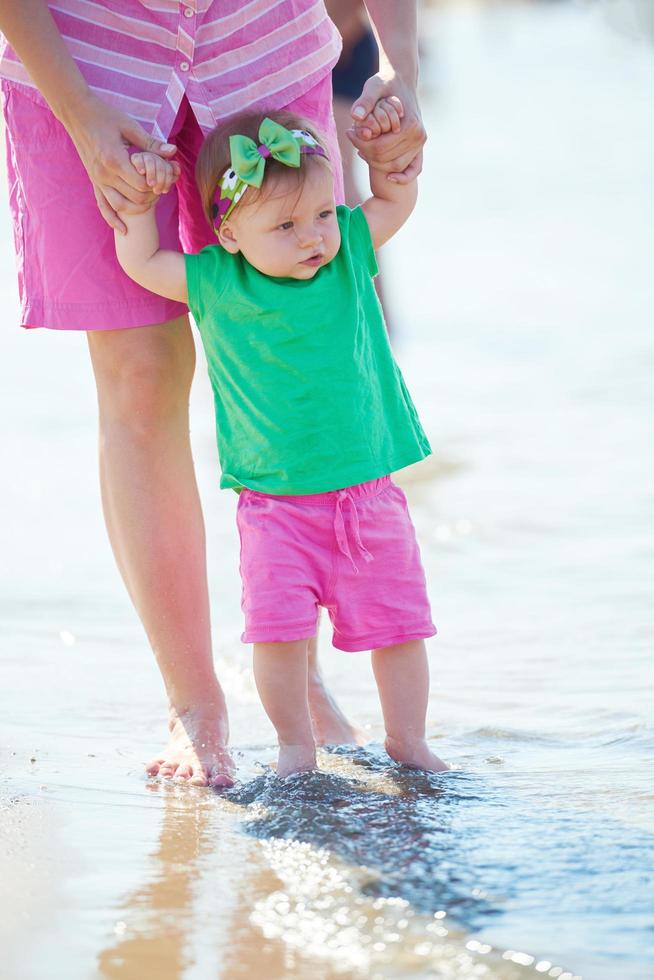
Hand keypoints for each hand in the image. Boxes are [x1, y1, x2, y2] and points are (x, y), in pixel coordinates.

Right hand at [63, 92, 178, 232]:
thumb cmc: (105, 116)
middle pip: (135, 198)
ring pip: (121, 207)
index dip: (157, 185)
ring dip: (137, 208)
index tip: (164, 177)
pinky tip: (124, 230)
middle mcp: (104, 174)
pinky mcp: (93, 182)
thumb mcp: (130, 127)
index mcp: (115, 160)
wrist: (76, 112)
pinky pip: (103, 207)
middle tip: (161, 187)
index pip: (142, 185)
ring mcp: (97, 180)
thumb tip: (173, 152)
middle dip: (151, 196)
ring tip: (149, 200)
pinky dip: (113, 220)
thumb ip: (151, 144)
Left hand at [347, 74, 425, 183]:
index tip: (349, 132)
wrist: (401, 80)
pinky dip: (403, 177)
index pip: (380, 148)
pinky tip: (389, 178)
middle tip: (353, 139)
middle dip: (366, 152)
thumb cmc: (386, 83)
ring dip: (376, 162)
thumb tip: (355, 116)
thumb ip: (365, 100)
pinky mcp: (419, 147)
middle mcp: (418, 137)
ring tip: (362, 149)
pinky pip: (414, 169)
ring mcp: (420, 144)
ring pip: (395, 166)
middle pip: (386, 159)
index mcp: (410, 125)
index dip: (361, 144)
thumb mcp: (374, 86)